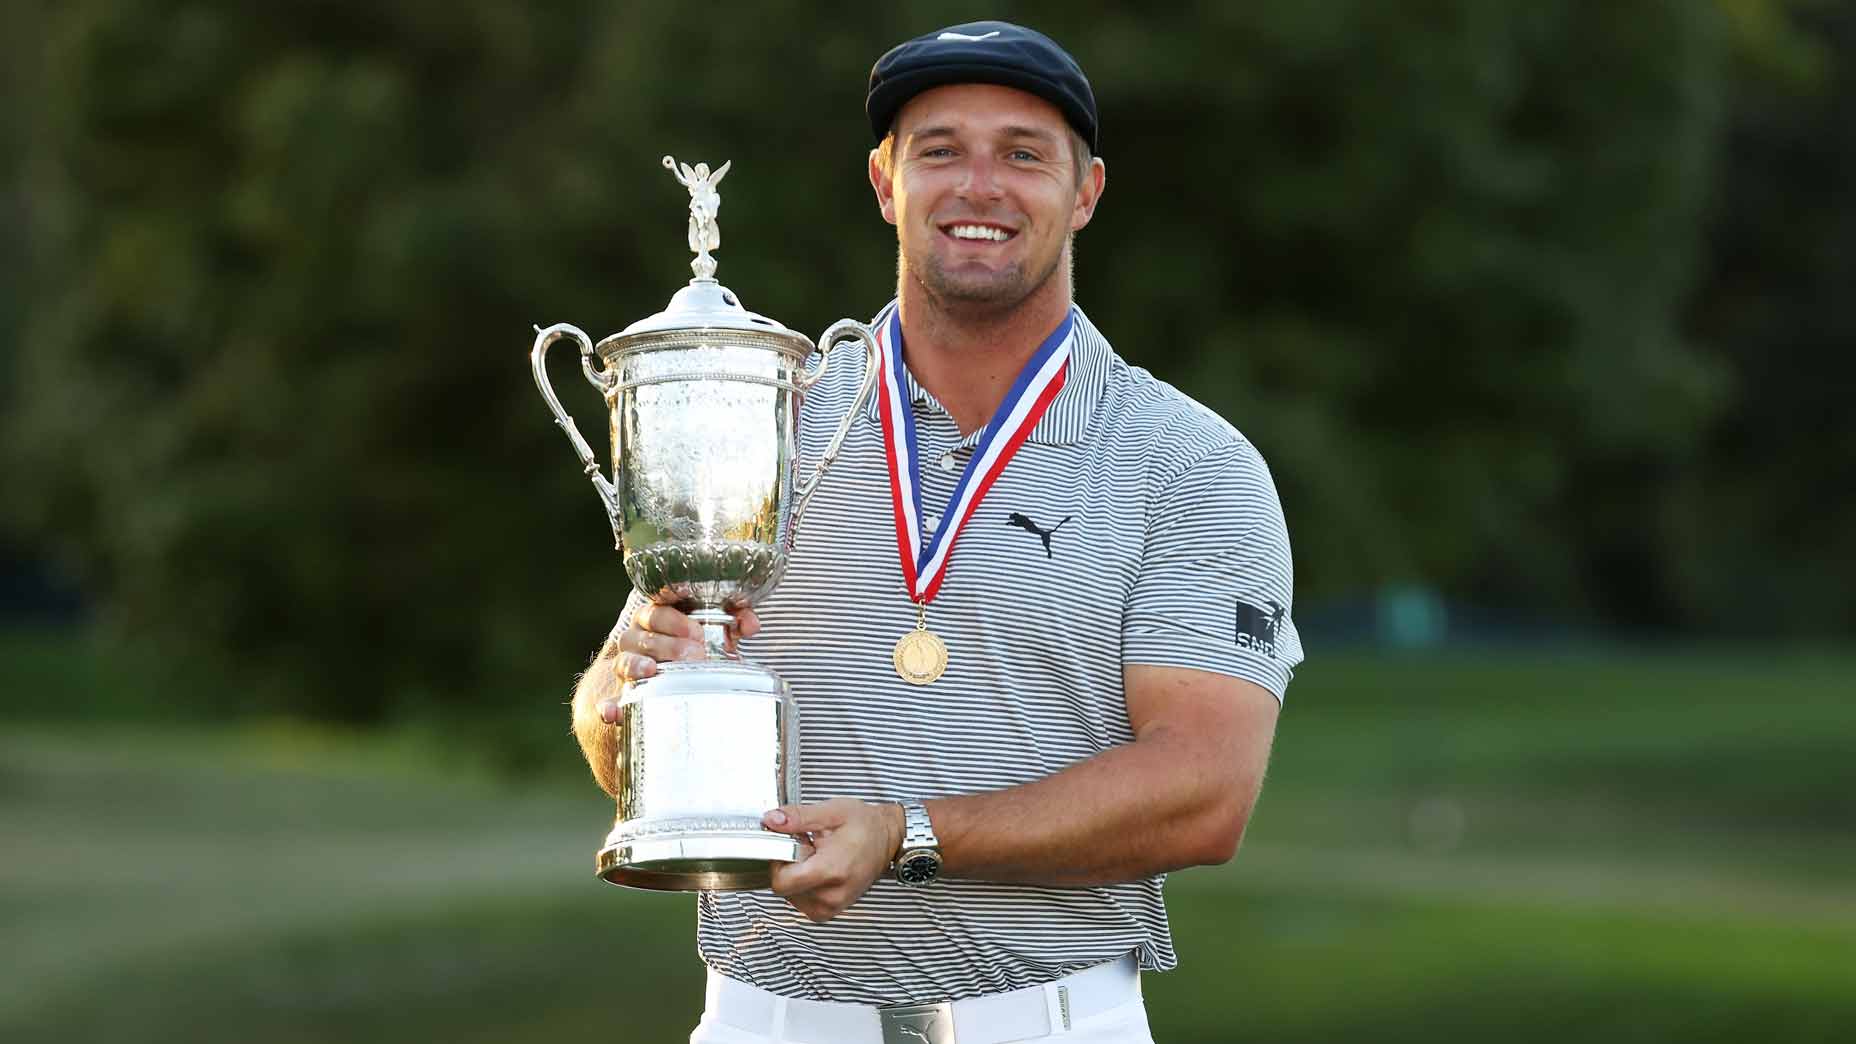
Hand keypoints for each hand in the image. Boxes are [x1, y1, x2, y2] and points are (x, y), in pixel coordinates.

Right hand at [596, 603, 760, 723]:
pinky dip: (609, 707)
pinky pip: (610, 701)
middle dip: (666, 643)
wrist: (686, 677)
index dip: (673, 618)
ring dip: (636, 665)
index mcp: (657, 619)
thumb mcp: (719, 633)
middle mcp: (639, 639)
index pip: (656, 610)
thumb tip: (751, 624)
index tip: (695, 630)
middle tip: (693, 654)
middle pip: (640, 635)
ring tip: (652, 670)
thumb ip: (736, 621)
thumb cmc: (701, 647)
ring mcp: (630, 667)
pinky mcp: (627, 695)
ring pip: (624, 661)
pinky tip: (611, 713)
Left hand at [762, 799, 904, 922]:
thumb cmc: (866, 826)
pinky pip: (802, 903)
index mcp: (830, 870)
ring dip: (797, 877)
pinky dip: (804, 887)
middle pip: (784, 889)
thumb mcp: (831, 812)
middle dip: (788, 866)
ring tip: (816, 858)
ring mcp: (832, 906)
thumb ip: (798, 817)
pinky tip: (819, 870)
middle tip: (807, 848)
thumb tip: (772, 820)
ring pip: (791, 896)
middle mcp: (831, 894)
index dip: (778, 860)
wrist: (889, 839)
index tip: (789, 845)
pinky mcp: (831, 911)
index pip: (782, 882)